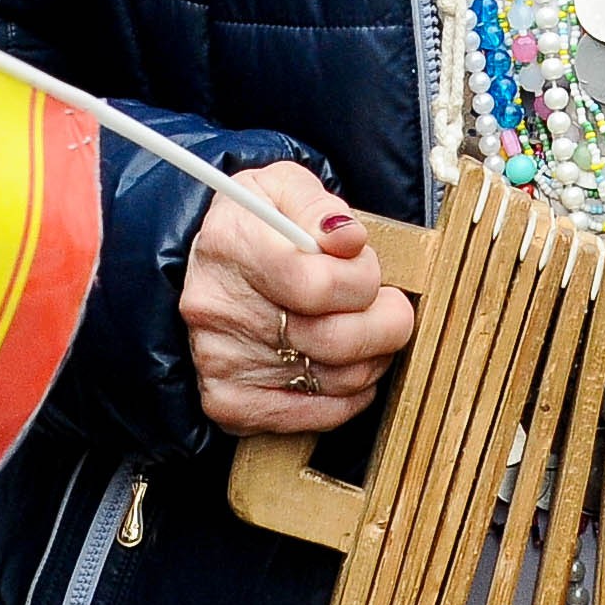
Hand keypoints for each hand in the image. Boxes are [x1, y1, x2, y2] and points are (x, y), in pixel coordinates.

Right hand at [182, 164, 413, 434]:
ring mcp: (220, 362)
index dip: (363, 280)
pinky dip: (347, 397)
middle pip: (332, 340)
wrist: (212, 268)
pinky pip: (313, 417)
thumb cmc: (260, 227)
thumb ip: (319, 205)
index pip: (319, 284)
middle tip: (392, 309)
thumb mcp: (284, 187)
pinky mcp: (229, 404)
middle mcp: (216, 308)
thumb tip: (348, 240)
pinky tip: (345, 366)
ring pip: (334, 381)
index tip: (366, 268)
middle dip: (385, 325)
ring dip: (371, 359)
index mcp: (230, 244)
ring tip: (367, 332)